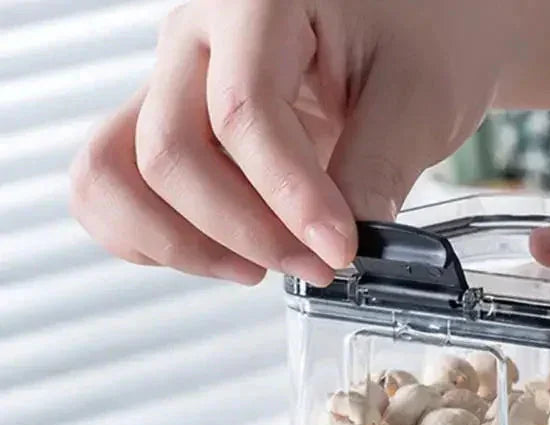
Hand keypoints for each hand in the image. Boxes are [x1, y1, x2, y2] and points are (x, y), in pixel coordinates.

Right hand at [69, 0, 507, 284]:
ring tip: (263, 267)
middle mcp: (196, 37)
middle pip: (168, 153)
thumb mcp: (422, 97)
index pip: (244, 113)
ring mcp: (174, 81)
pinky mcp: (175, 124)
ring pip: (119, 172)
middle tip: (318, 265)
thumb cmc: (424, 32)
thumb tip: (334, 249)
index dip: (291, 200)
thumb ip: (376, 170)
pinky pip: (120, 187)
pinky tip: (229, 254)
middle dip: (245, 232)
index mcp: (258, 3)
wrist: (418, 22)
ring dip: (186, 243)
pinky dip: (158, 238)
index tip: (341, 251)